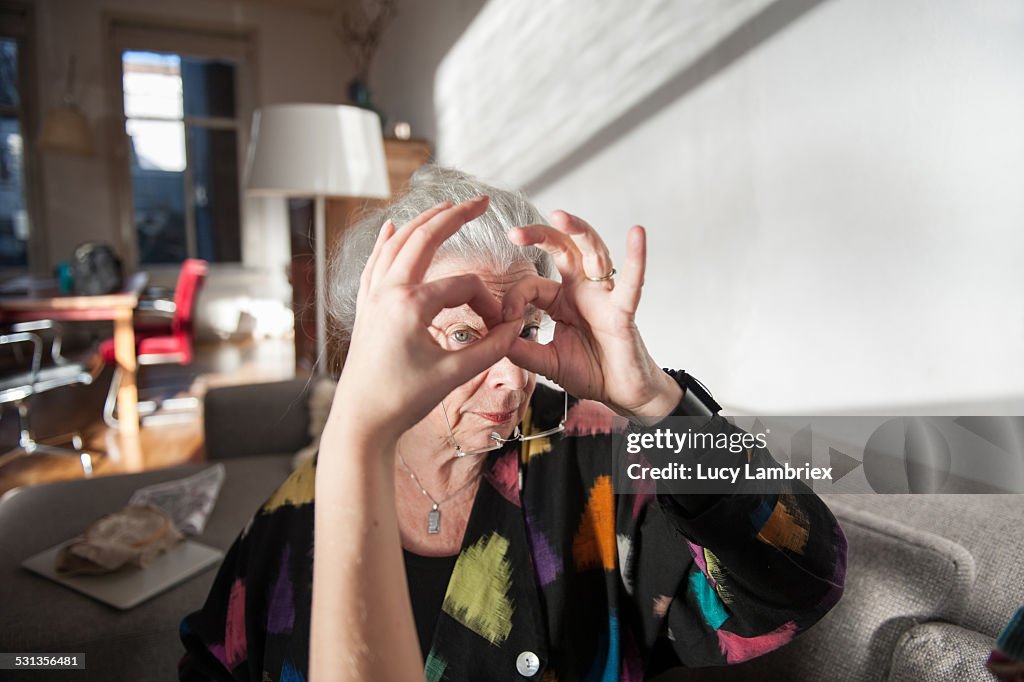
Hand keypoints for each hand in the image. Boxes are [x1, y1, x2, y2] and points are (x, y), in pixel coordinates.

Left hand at [334, 197, 521, 442]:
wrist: (362, 420)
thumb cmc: (403, 399)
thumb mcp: (453, 374)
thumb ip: (491, 348)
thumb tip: (516, 328)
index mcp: (411, 305)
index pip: (463, 286)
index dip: (488, 302)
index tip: (498, 327)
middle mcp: (388, 291)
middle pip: (424, 239)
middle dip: (454, 216)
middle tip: (480, 201)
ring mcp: (373, 297)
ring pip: (397, 244)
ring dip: (422, 222)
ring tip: (446, 206)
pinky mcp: (365, 307)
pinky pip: (375, 263)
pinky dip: (386, 242)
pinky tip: (390, 227)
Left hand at [503, 211, 680, 419]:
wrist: (620, 393)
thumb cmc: (590, 372)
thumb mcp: (545, 362)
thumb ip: (520, 349)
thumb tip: (493, 336)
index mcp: (561, 300)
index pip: (532, 285)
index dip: (513, 298)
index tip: (504, 320)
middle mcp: (582, 291)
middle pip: (563, 250)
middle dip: (540, 236)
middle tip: (515, 232)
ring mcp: (604, 297)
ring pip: (593, 253)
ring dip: (579, 232)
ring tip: (561, 216)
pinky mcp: (623, 310)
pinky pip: (632, 282)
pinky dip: (636, 258)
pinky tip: (637, 235)